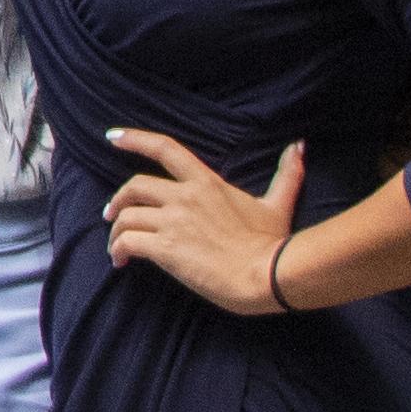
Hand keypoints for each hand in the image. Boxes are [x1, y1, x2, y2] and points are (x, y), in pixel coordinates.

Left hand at [99, 129, 302, 313]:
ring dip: (116, 231)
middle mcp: (184, 197)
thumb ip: (286, 174)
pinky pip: (127, 242)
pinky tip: (120, 262)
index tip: (112, 136)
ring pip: (126, 217)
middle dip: (118, 200)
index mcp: (206, 183)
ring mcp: (173, 222)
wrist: (266, 275)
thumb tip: (298, 146)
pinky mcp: (165, 249)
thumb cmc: (272, 243)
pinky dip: (118, 250)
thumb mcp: (278, 204)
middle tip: (112, 214)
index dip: (135, 139)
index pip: (165, 149)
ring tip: (117, 247)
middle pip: (135, 186)